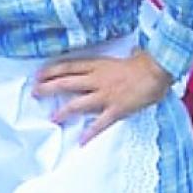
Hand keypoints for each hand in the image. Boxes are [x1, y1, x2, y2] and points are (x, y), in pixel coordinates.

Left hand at [34, 50, 171, 141]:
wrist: (158, 70)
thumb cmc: (146, 62)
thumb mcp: (131, 55)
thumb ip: (126, 56)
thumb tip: (134, 50)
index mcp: (98, 65)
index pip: (68, 66)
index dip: (51, 70)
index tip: (38, 74)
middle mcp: (97, 79)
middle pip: (66, 83)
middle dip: (48, 88)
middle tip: (35, 93)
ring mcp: (105, 95)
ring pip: (78, 103)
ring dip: (63, 111)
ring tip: (53, 118)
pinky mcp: (116, 109)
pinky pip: (100, 123)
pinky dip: (90, 133)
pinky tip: (81, 141)